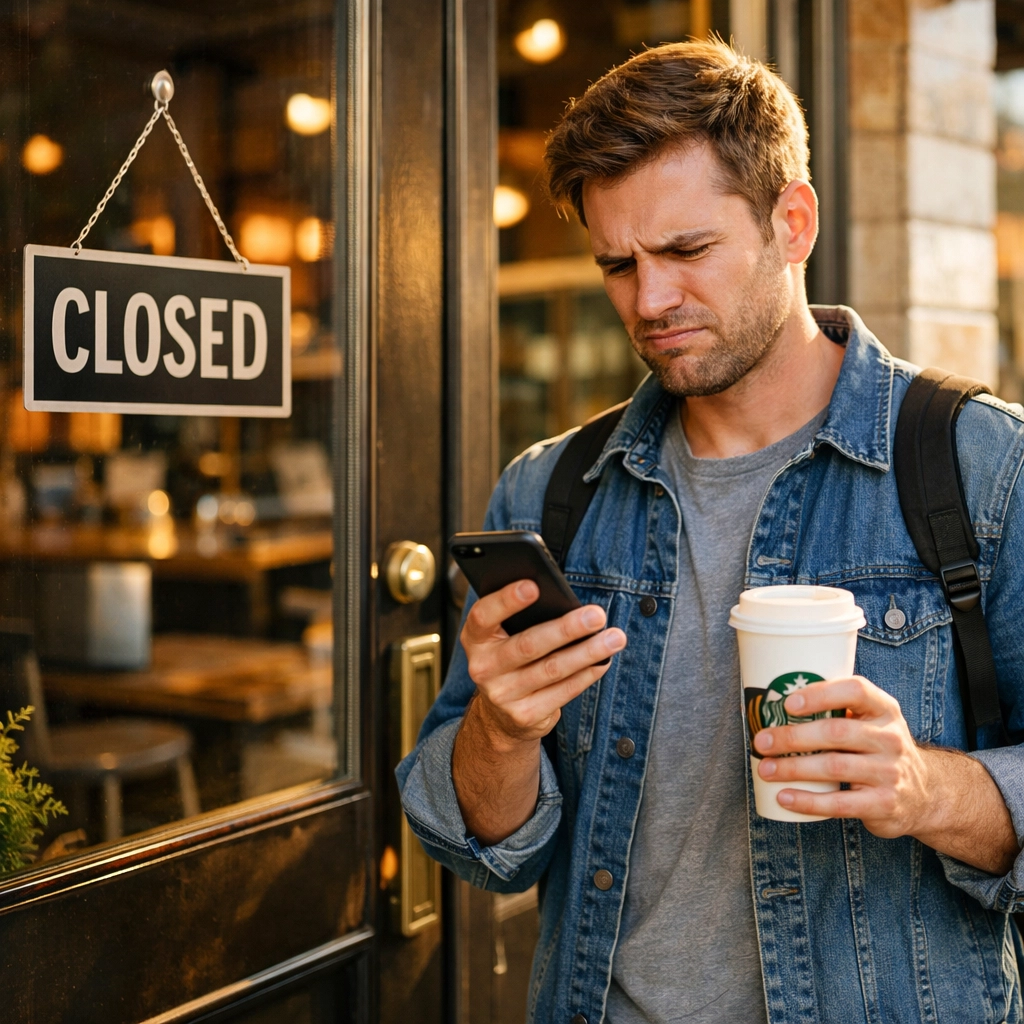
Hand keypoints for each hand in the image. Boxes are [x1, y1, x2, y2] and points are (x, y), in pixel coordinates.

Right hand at [461, 580, 626, 750]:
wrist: (499, 716)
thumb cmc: (510, 659)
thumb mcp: (503, 637)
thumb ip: (522, 619)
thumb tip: (565, 602)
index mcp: (475, 639)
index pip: (484, 616)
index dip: (506, 600)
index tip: (534, 586)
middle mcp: (484, 667)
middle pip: (528, 645)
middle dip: (567, 628)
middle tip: (596, 615)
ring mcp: (503, 695)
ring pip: (552, 669)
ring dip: (588, 652)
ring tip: (614, 638)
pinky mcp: (525, 715)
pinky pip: (563, 691)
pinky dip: (587, 674)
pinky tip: (603, 661)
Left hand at [753, 675, 931, 837]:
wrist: (925, 793)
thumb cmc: (878, 748)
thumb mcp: (871, 720)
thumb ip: (837, 708)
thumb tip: (772, 703)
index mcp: (884, 709)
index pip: (856, 690)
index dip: (820, 694)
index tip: (788, 703)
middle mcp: (890, 738)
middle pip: (836, 732)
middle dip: (793, 737)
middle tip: (762, 741)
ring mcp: (890, 772)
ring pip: (834, 767)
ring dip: (793, 768)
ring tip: (765, 769)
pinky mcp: (884, 804)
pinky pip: (840, 803)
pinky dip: (808, 801)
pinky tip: (784, 797)